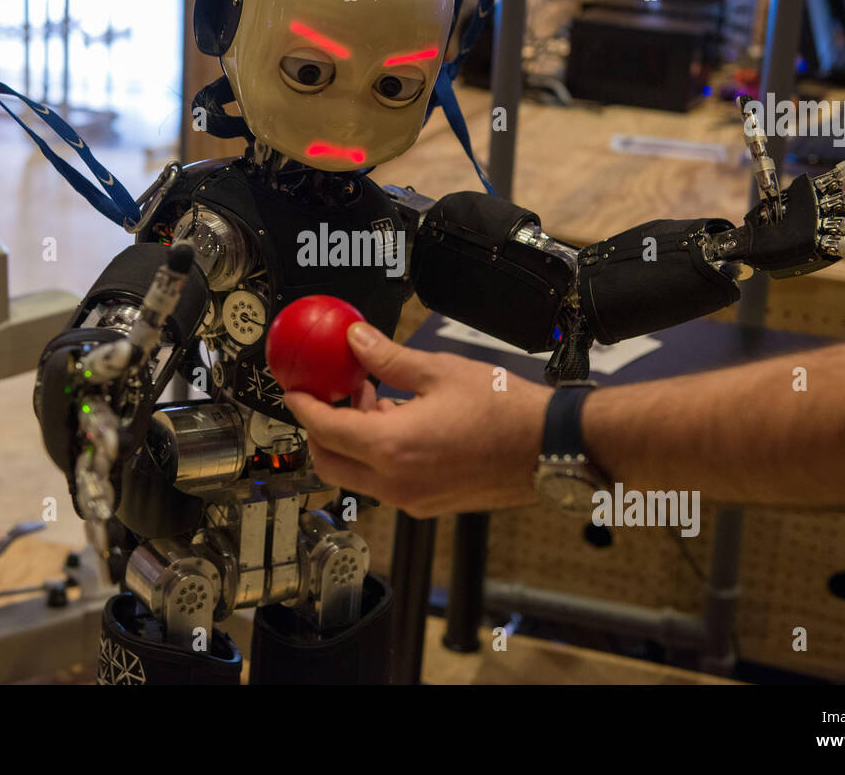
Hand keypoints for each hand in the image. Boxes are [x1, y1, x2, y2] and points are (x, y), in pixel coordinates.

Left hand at [285, 323, 552, 517]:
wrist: (550, 447)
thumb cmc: (504, 409)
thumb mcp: (439, 371)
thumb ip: (388, 358)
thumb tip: (354, 339)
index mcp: (392, 448)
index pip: (324, 430)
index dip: (303, 406)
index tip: (294, 389)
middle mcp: (395, 483)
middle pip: (330, 462)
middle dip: (320, 429)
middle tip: (330, 394)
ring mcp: (412, 499)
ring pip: (356, 475)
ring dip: (352, 440)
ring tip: (374, 398)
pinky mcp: (429, 504)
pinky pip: (384, 483)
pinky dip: (377, 456)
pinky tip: (399, 421)